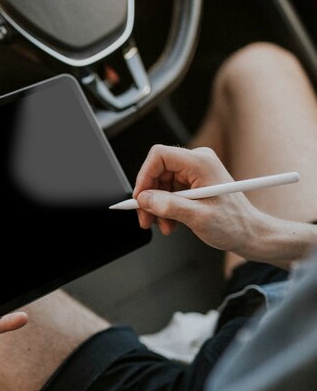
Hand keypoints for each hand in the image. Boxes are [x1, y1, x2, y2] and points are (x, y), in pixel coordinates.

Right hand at [132, 145, 262, 254]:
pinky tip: (170, 222)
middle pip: (157, 171)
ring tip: (164, 225)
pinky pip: (168, 191)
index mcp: (201, 162)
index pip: (159, 156)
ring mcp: (195, 172)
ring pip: (160, 183)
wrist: (250, 234)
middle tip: (146, 218)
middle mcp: (197, 162)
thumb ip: (169, 206)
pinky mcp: (193, 182)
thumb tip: (145, 199)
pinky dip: (165, 207)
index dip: (144, 176)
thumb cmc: (234, 225)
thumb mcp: (198, 217)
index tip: (140, 198)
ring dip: (157, 206)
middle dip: (150, 197)